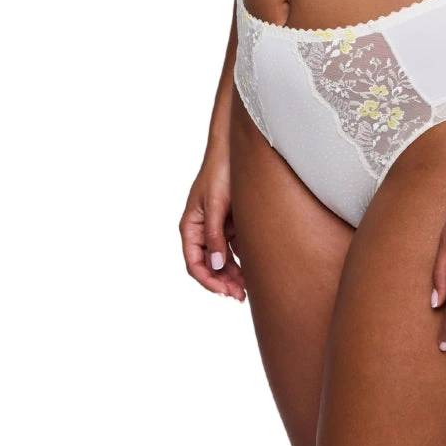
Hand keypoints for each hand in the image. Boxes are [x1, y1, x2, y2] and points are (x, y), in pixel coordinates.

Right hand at [179, 148, 245, 301]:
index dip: (208, 281)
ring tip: (248, 288)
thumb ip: (215, 234)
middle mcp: (202, 229)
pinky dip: (242, 259)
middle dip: (223, 282)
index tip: (224, 292)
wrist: (235, 149)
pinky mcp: (231, 221)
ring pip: (223, 258)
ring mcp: (217, 226)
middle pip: (210, 264)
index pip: (194, 263)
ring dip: (234, 274)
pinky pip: (235, 246)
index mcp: (191, 226)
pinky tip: (254, 268)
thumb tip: (215, 265)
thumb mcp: (216, 204)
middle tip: (241, 296)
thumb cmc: (220, 172)